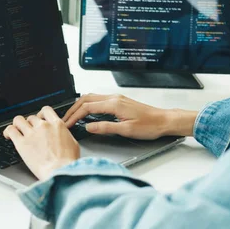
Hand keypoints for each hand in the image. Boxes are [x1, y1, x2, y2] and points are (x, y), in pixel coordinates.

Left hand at [4, 106, 79, 180]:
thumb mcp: (73, 143)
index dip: (40, 114)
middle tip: (29, 131)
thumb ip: (64, 135)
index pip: (45, 110)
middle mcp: (43, 126)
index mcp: (56, 125)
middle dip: (30, 124)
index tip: (39, 119)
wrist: (60, 171)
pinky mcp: (21, 143)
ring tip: (17, 130)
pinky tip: (8, 135)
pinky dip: (8, 131)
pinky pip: (10, 130)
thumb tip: (61, 134)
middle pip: (31, 117)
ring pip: (18, 120)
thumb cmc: (68, 162)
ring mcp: (31, 133)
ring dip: (17, 125)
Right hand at [63, 94, 197, 139]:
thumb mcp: (126, 130)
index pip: (87, 107)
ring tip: (72, 116)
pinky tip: (86, 113)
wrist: (164, 121)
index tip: (67, 124)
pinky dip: (88, 106)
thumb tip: (88, 127)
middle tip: (65, 119)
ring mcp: (117, 98)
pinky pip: (98, 100)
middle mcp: (114, 98)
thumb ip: (105, 128)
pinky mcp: (119, 102)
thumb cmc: (150, 125)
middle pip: (86, 99)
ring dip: (80, 106)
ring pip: (92, 98)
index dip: (74, 116)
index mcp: (114, 104)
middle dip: (73, 109)